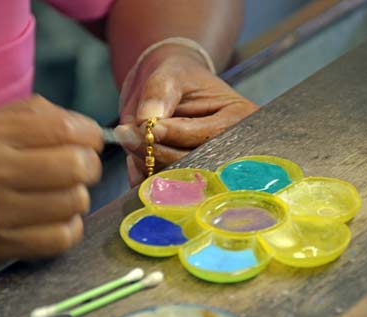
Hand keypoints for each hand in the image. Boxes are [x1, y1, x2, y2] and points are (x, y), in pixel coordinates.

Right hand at [0, 95, 102, 261]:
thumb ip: (41, 116)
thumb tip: (89, 131)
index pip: (64, 130)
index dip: (91, 135)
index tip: (90, 140)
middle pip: (77, 167)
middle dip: (88, 165)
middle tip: (78, 167)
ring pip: (75, 202)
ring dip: (76, 196)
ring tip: (60, 192)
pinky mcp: (2, 244)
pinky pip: (63, 237)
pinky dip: (68, 227)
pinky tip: (55, 217)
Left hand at [117, 45, 258, 186]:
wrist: (173, 89)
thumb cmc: (177, 77)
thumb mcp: (169, 74)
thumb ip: (158, 93)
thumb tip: (146, 121)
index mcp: (240, 118)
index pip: (207, 137)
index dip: (173, 134)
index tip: (145, 124)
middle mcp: (234, 148)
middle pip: (194, 164)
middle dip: (155, 152)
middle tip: (126, 134)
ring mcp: (214, 169)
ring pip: (178, 180)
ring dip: (146, 164)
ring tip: (130, 139)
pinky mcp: (192, 182)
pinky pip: (167, 191)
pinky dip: (145, 177)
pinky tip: (135, 158)